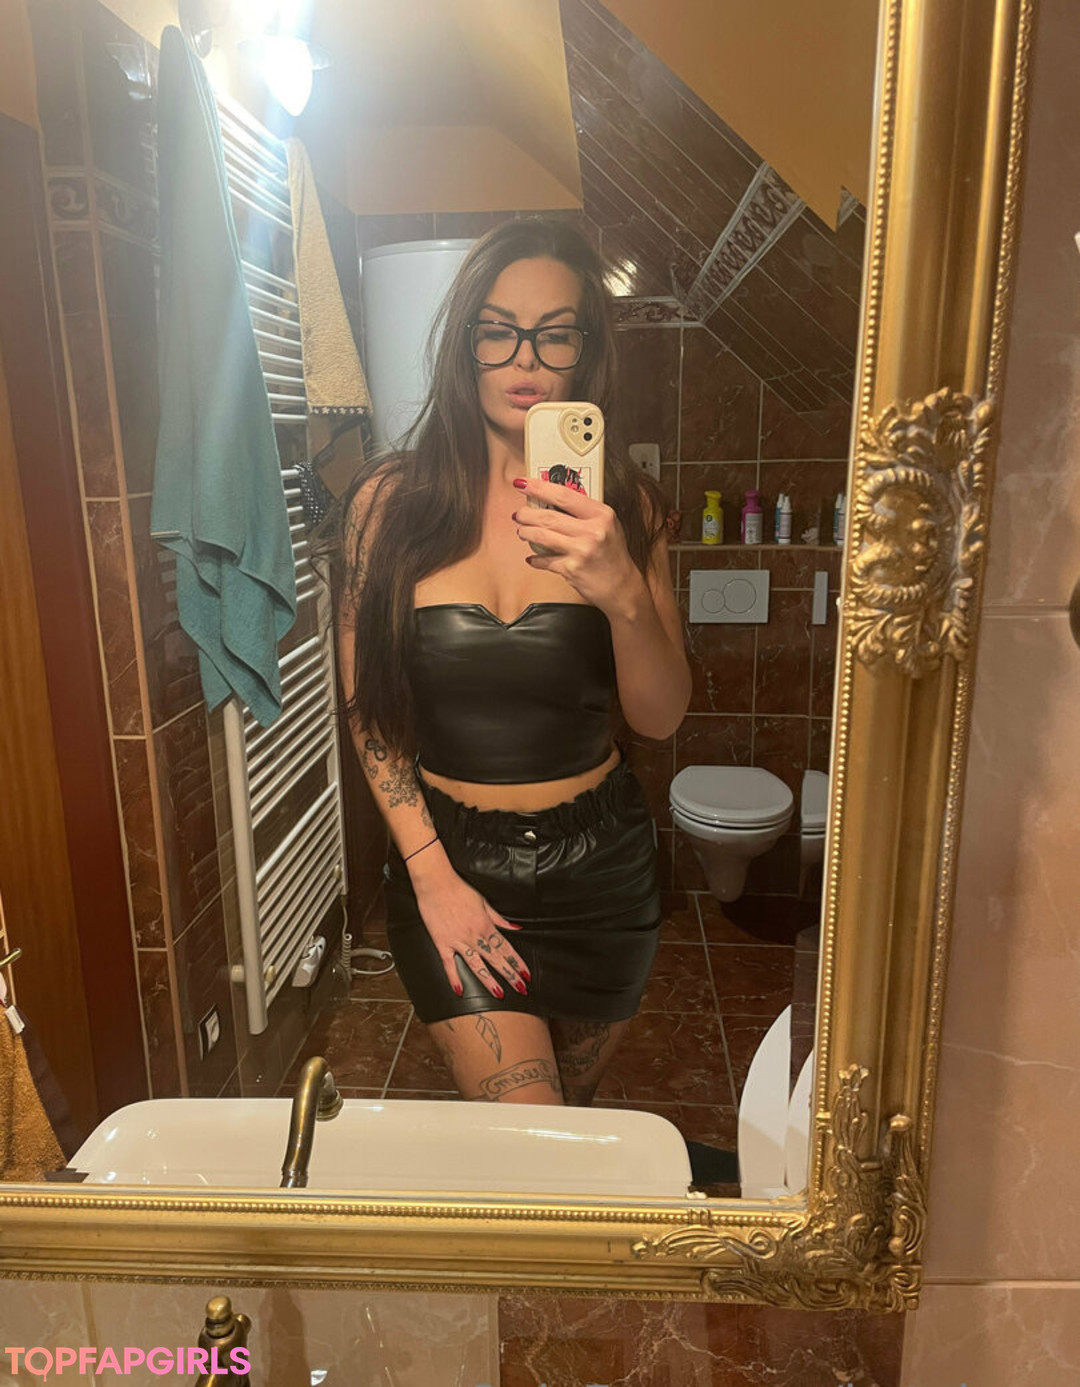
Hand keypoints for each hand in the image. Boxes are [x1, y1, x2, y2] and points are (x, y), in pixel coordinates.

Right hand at [411, 864, 530, 999]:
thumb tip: (516, 927)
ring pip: (476, 965)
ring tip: (499, 994)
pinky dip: (454, 978)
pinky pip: (448, 964)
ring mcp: (458, 941)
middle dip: (510, 975)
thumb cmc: (459, 889)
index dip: (518, 963)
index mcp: (486, 925)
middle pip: (496, 959)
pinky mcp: (441, 943)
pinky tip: (459, 990)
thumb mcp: (484, 902)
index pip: (506, 948)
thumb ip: (500, 918)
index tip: (526, 974)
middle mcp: (474, 936)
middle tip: (521, 989)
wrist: (436, 883)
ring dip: (489, 981)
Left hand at [512, 476, 643, 616]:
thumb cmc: (613, 555)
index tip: (524, 483)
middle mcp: (592, 531)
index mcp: (601, 514)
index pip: (564, 495)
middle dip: (527, 514)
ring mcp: (581, 550)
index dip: (539, 487)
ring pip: (542, 536)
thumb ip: (586, 512)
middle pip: (549, 516)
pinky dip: (535, 559)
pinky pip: (545, 560)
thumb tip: (554, 499)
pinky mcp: (571, 569)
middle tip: (519, 513)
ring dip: (526, 532)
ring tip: (522, 531)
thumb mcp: (608, 525)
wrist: (622, 587)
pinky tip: (533, 558)